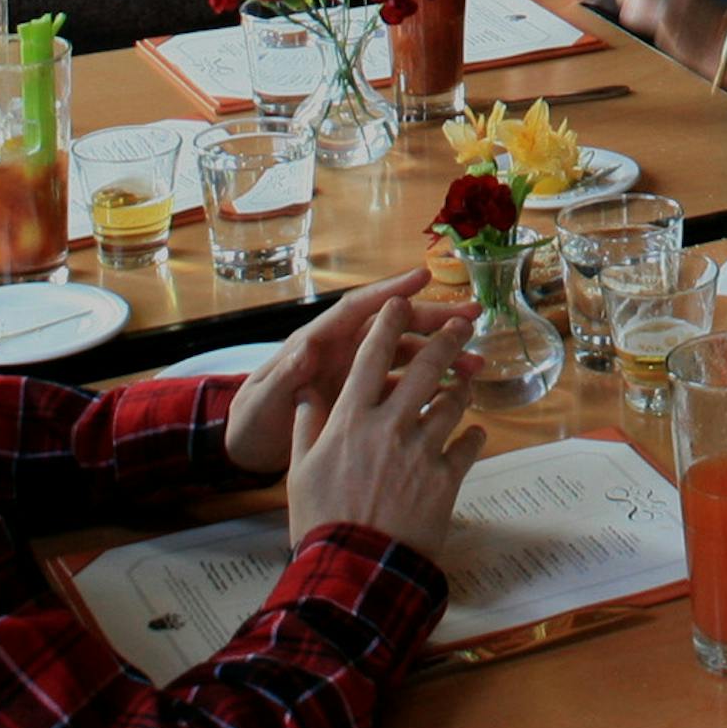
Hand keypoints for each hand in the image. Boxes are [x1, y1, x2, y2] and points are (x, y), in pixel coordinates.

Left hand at [225, 269, 475, 478]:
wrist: (250, 450)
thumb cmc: (253, 420)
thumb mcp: (262, 402)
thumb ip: (283, 379)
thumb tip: (303, 352)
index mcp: (319, 344)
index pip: (358, 309)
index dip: (389, 291)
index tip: (423, 277)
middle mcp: (343, 353)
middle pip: (393, 329)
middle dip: (432, 320)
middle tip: (471, 316)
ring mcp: (356, 376)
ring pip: (405, 358)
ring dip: (439, 358)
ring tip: (476, 364)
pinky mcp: (364, 401)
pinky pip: (402, 389)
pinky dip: (428, 390)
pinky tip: (456, 397)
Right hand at [284, 296, 487, 564]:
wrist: (355, 570)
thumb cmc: (322, 520)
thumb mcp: (300, 470)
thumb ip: (307, 425)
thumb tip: (306, 391)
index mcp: (350, 419)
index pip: (370, 357)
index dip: (388, 323)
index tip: (400, 301)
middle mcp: (389, 425)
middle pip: (424, 368)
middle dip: (445, 339)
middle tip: (461, 322)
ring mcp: (421, 451)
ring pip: (452, 403)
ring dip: (462, 387)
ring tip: (469, 380)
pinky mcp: (445, 480)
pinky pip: (468, 446)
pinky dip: (474, 436)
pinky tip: (476, 433)